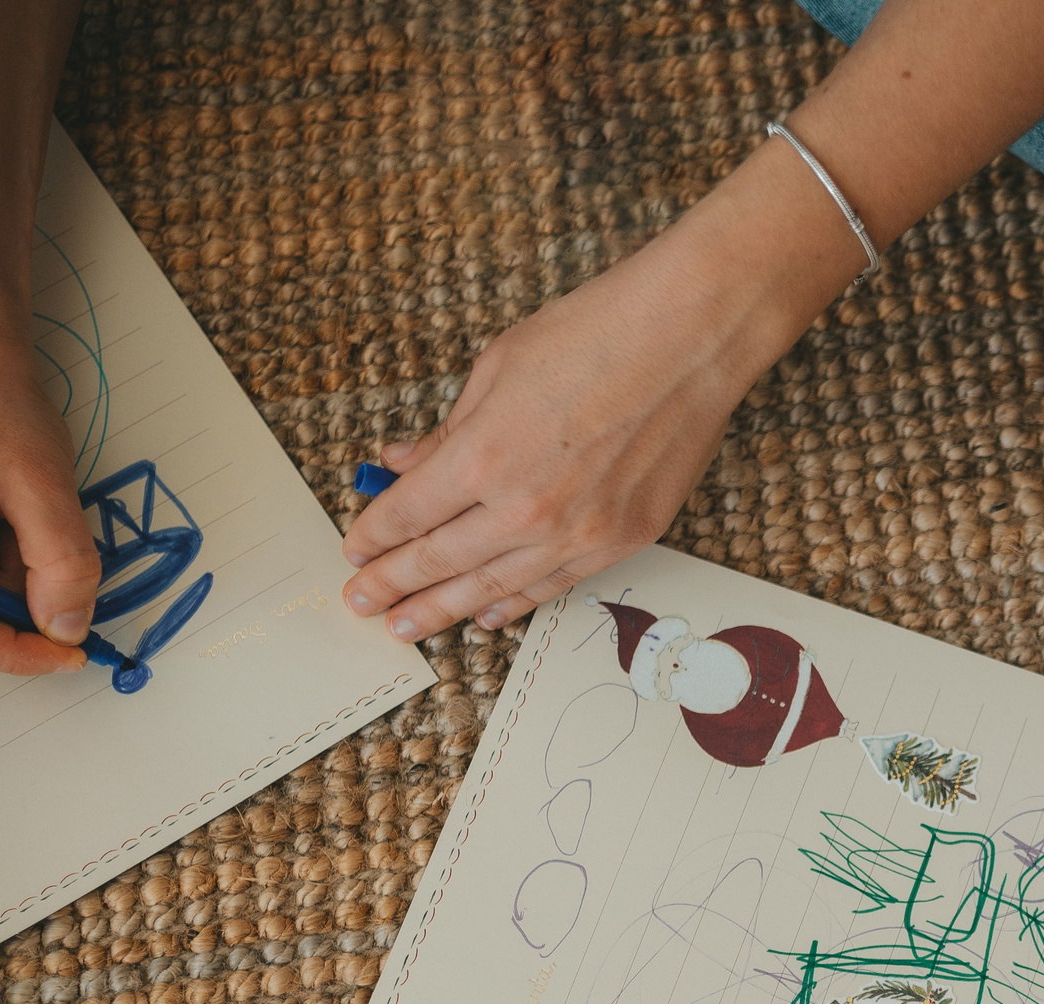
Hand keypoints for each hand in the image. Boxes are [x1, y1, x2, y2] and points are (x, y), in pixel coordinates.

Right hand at [0, 324, 96, 671]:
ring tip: (27, 527)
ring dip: (8, 590)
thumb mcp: (41, 475)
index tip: (74, 654)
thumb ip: (61, 558)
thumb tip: (69, 631)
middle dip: (12, 617)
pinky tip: (12, 527)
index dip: (12, 652)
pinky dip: (0, 574)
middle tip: (65, 582)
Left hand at [339, 144, 854, 642]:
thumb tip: (405, 462)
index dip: (374, 536)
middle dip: (392, 585)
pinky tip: (486, 615)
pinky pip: (554, 585)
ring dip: (443, 610)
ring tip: (406, 627)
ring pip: (494, 588)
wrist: (689, 341)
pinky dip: (514, 603)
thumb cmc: (594, 335)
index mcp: (482, 456)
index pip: (408, 513)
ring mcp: (579, 533)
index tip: (354, 551)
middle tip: (360, 603)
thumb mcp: (497, 369)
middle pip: (439, 561)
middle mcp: (526, 509)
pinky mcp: (623, 540)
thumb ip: (449, 429)